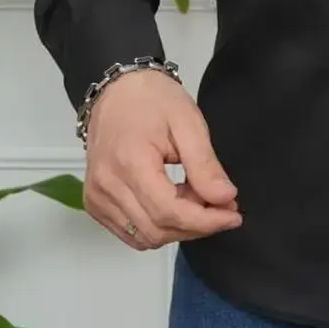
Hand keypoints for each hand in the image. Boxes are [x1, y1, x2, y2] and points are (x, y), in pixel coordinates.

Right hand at [83, 70, 242, 249]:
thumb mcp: (188, 122)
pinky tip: (176, 203)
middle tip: (222, 204)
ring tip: (199, 199)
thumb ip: (205, 164)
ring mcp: (97, 197)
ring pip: (144, 237)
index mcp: (130, 163)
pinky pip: (130, 232)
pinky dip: (158, 226)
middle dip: (197, 225)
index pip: (169, 212)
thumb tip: (225, 198)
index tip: (233, 215)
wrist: (117, 90)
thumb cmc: (152, 99)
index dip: (206, 221)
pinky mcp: (95, 203)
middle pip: (157, 230)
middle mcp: (106, 186)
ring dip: (178, 228)